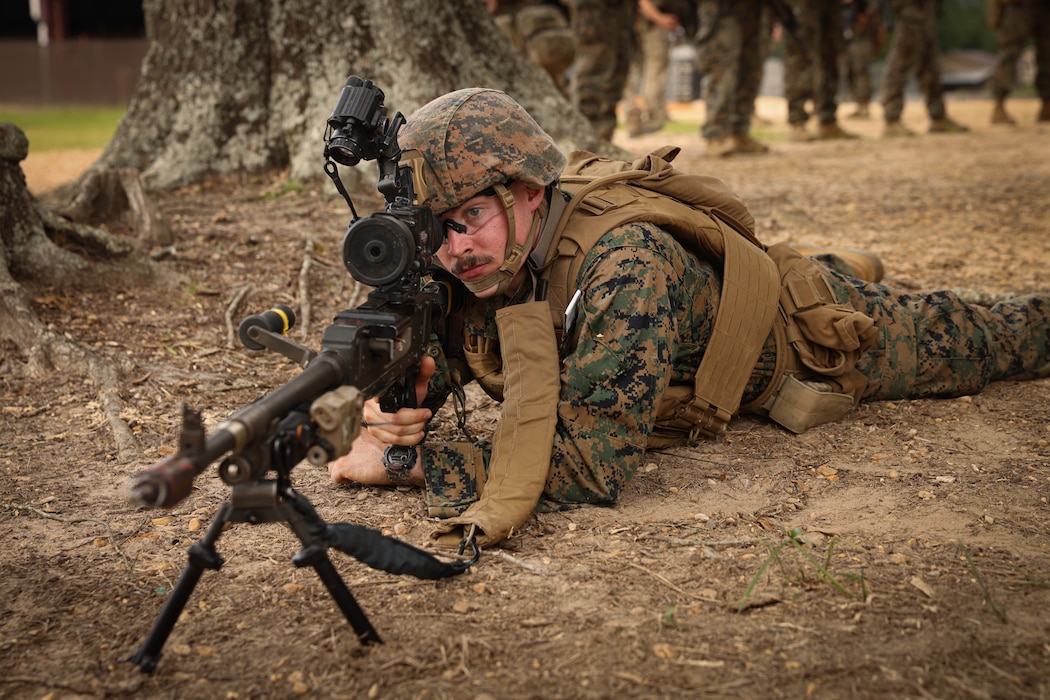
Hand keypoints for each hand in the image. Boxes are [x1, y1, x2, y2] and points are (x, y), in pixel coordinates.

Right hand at [326, 356, 435, 486]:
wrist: (397, 402)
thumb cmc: (403, 393)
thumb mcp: (414, 382)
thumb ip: (422, 372)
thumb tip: (428, 361)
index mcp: (377, 394)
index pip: (390, 407)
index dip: (411, 413)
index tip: (425, 411)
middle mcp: (370, 408)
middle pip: (395, 422)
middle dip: (416, 422)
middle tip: (426, 417)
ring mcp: (371, 422)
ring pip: (395, 434)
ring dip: (414, 432)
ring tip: (422, 425)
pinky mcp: (375, 433)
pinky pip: (392, 442)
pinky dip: (408, 440)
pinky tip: (416, 435)